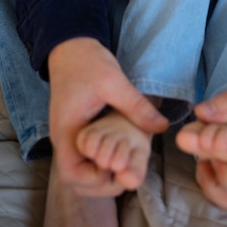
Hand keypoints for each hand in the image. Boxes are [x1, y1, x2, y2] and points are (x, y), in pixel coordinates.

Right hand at [47, 37, 168, 195]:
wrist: (71, 45)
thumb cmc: (87, 62)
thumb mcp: (114, 81)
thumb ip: (136, 106)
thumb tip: (162, 127)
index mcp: (67, 131)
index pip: (73, 174)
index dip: (96, 180)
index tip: (119, 169)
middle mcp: (64, 138)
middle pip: (77, 177)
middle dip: (102, 181)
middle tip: (128, 171)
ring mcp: (69, 134)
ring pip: (82, 166)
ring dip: (102, 170)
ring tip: (128, 162)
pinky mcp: (77, 128)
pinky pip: (86, 153)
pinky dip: (101, 157)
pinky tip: (121, 149)